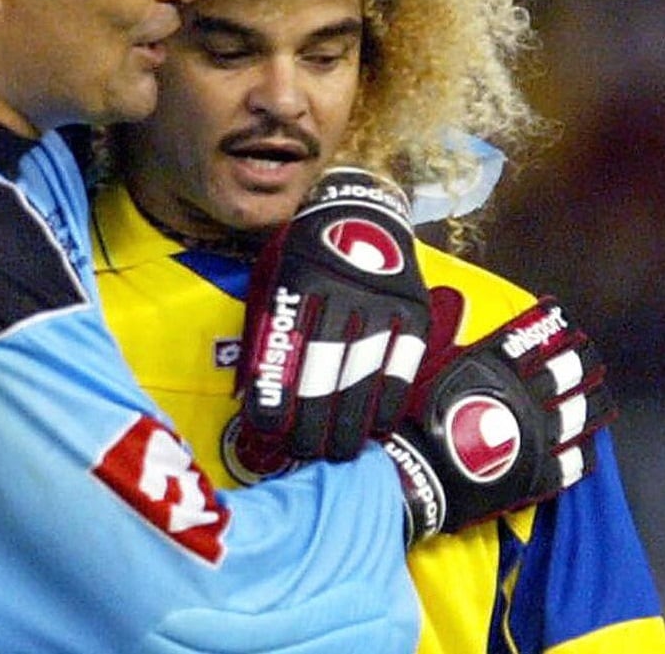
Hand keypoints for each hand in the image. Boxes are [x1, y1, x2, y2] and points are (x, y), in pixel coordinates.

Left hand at [237, 167, 429, 460]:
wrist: (360, 211)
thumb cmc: (303, 256)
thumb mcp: (272, 277)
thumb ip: (265, 330)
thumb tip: (251, 394)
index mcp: (297, 278)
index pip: (283, 349)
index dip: (275, 394)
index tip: (267, 430)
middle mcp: (341, 289)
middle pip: (325, 370)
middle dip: (313, 421)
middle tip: (304, 453)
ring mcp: (383, 300)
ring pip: (365, 375)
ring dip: (350, 422)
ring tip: (337, 453)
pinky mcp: (413, 310)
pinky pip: (402, 366)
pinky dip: (388, 403)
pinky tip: (376, 428)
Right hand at [386, 296, 615, 542]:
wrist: (420, 473)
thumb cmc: (421, 423)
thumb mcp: (442, 374)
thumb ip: (472, 357)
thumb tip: (485, 334)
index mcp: (499, 369)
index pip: (537, 339)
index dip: (555, 328)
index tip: (566, 322)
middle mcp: (525, 398)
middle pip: (567, 373)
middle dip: (583, 361)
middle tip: (591, 357)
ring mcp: (536, 436)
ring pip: (579, 415)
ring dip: (594, 403)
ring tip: (602, 398)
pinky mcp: (538, 472)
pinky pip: (572, 461)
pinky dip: (583, 452)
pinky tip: (588, 446)